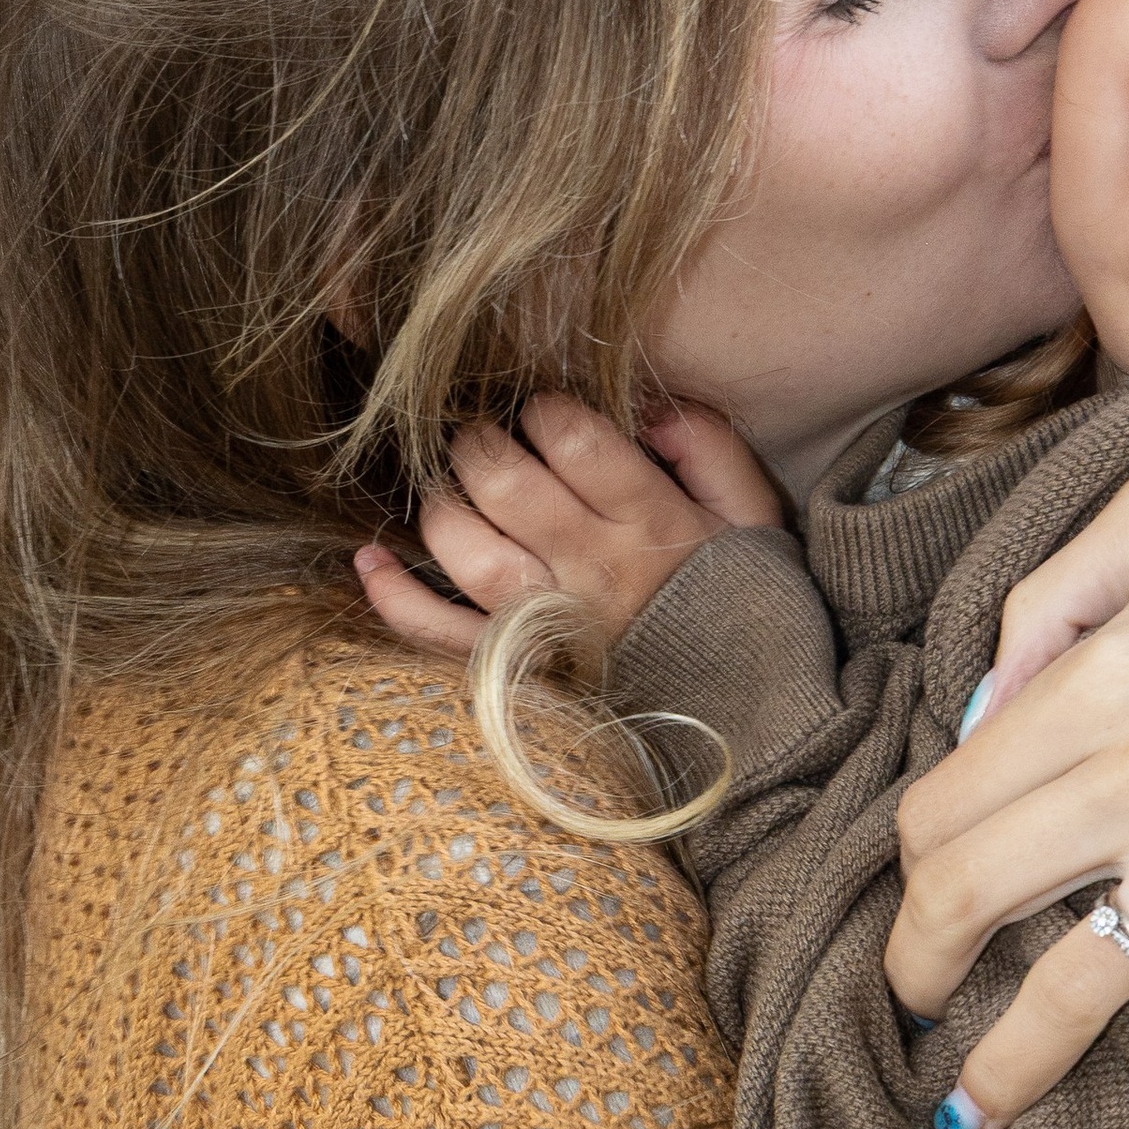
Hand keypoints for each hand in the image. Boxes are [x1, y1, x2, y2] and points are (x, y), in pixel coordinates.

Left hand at [354, 398, 782, 659]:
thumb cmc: (750, 605)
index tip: (546, 412)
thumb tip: (648, 407)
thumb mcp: (757, 518)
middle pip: (507, 485)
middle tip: (482, 435)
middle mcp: (592, 572)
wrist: (755, 721)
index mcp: (652, 524)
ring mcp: (549, 625)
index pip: (574, 440)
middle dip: (480, 442)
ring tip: (452, 487)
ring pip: (469, 553)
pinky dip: (396, 601)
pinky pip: (442, 637)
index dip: (545, 409)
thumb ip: (710, 448)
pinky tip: (370, 561)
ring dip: (443, 506)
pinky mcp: (520, 670)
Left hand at [887, 459, 1128, 1128]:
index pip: (940, 811)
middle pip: (968, 907)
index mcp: (1098, 682)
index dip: (905, 872)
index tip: (915, 900)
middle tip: (913, 1009)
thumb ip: (1043, 601)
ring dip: (1006, 1076)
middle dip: (916, 975)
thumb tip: (973, 714)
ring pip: (1077, 998)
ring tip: (976, 1118)